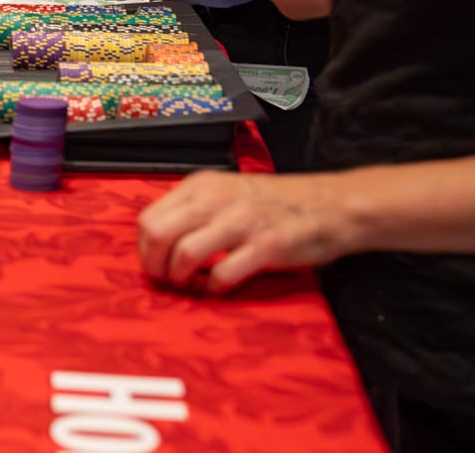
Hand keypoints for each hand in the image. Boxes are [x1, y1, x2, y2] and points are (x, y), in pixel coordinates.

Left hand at [139, 169, 355, 292]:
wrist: (330, 204)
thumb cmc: (275, 203)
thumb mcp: (225, 192)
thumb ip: (194, 209)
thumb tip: (158, 239)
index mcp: (201, 186)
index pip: (148, 218)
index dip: (144, 248)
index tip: (154, 263)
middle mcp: (216, 200)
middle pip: (158, 235)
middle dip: (155, 266)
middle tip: (167, 280)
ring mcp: (241, 222)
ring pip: (185, 254)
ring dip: (181, 278)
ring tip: (192, 284)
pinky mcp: (266, 247)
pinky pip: (224, 274)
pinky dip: (215, 288)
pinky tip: (220, 287)